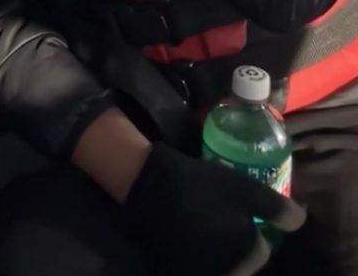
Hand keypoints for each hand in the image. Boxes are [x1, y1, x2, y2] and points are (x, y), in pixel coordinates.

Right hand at [122, 141, 305, 275]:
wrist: (148, 183)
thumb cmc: (200, 184)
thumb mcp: (244, 188)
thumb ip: (278, 208)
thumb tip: (301, 221)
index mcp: (250, 256)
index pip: (263, 248)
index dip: (255, 226)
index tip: (241, 208)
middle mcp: (231, 273)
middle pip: (243, 259)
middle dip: (237, 240)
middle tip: (224, 213)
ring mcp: (202, 272)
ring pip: (222, 262)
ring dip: (219, 247)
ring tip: (207, 220)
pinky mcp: (180, 267)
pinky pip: (199, 263)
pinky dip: (199, 253)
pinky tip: (191, 231)